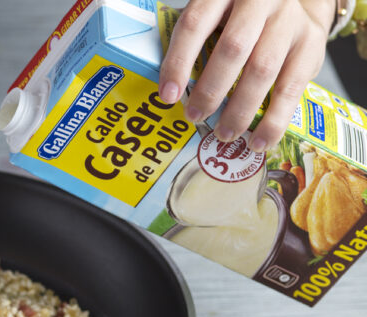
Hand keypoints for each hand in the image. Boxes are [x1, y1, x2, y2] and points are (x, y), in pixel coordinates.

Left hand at [158, 0, 334, 151]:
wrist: (295, 0)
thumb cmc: (239, 17)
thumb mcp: (216, 16)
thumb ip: (195, 43)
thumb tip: (168, 93)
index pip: (195, 24)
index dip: (178, 62)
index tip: (167, 96)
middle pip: (233, 48)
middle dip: (211, 89)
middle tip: (195, 116)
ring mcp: (289, 20)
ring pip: (262, 70)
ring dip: (240, 109)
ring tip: (224, 134)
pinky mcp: (311, 42)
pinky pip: (292, 87)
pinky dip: (273, 120)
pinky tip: (259, 140)